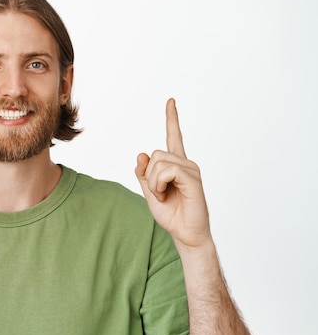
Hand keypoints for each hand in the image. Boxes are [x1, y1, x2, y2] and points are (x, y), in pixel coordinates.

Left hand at [135, 98, 212, 251]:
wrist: (185, 233)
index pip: (174, 137)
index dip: (171, 119)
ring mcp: (191, 169)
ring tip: (164, 195)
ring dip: (153, 182)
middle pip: (155, 154)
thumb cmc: (171, 214)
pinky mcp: (193, 178)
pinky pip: (166, 171)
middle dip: (148, 176)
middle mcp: (186, 163)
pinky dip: (159, 184)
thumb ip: (143, 174)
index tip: (170, 101)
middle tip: (159, 193)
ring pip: (158, 162)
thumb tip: (141, 154)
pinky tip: (167, 194)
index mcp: (176, 165)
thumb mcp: (149, 192)